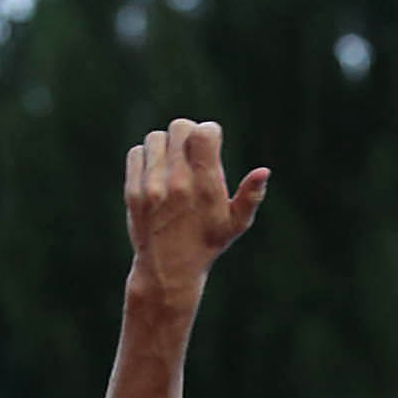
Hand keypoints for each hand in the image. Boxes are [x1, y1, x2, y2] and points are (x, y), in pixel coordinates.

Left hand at [124, 119, 268, 304]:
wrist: (168, 269)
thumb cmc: (207, 243)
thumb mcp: (235, 224)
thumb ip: (251, 196)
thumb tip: (264, 171)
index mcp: (206, 188)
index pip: (203, 134)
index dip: (209, 131)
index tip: (212, 142)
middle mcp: (178, 184)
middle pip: (179, 128)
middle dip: (189, 133)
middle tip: (193, 151)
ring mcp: (153, 187)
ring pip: (156, 138)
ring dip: (167, 145)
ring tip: (175, 163)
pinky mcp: (134, 191)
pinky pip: (138, 153)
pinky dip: (148, 156)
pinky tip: (158, 172)